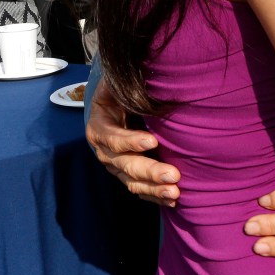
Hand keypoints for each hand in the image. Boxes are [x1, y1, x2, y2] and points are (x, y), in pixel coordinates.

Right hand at [85, 77, 180, 205]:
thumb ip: (127, 84)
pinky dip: (155, 195)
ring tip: (175, 192)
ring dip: (154, 188)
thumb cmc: (122, 92)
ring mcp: (115, 165)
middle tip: (173, 174)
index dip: (130, 140)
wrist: (117, 106)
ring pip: (132, 181)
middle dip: (149, 170)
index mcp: (100, 125)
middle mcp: (104, 150)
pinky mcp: (127, 175)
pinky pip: (140, 189)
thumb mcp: (120, 84)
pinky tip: (173, 199)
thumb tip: (151, 75)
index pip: (112, 137)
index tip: (153, 141)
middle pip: (124, 164)